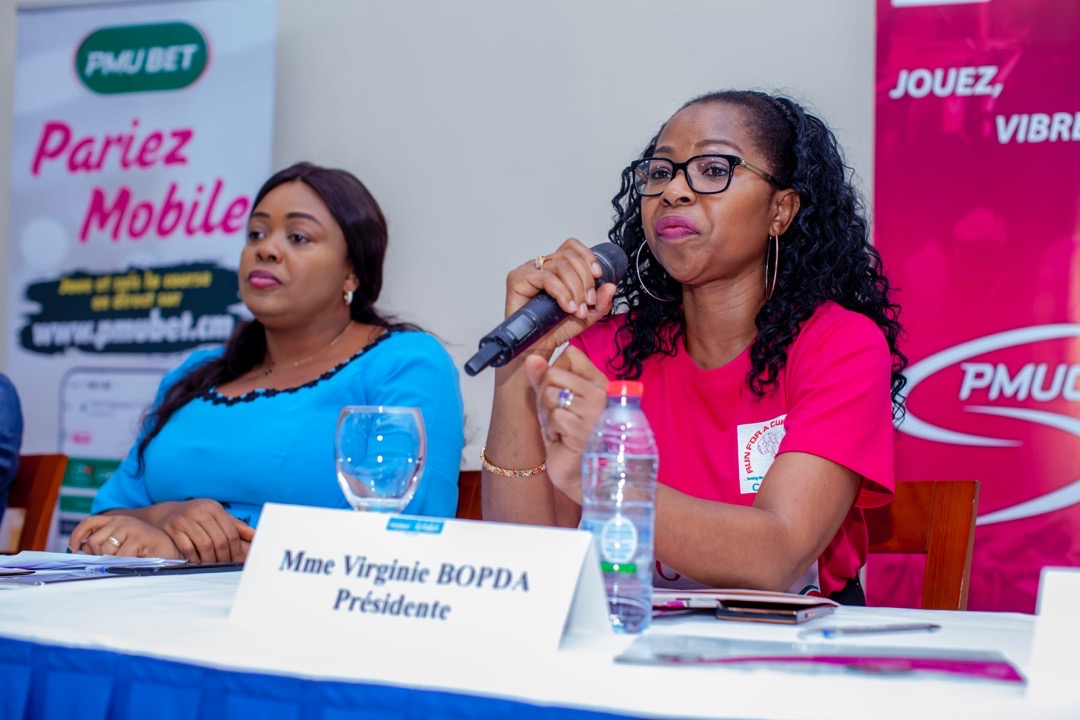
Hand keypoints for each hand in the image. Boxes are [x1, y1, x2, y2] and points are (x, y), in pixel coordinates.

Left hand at [68, 514, 182, 558]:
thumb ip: (105, 544)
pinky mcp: (139, 537)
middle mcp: (122, 520)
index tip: (73, 548)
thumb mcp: (124, 544)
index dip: (77, 534)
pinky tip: (133, 562)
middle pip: (94, 540)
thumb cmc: (147, 549)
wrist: (175, 550)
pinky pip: (120, 557)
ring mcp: (131, 527)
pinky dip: (123, 564)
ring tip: (127, 561)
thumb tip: (82, 552)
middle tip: (112, 560)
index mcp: (117, 519)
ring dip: (112, 561)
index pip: (89, 522)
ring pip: (106, 550)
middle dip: (98, 555)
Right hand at [145, 499, 255, 562]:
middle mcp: (200, 511)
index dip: (237, 550)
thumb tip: (257, 536)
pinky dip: (195, 559)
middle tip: (227, 568)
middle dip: (225, 557)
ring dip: (211, 560)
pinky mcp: (172, 528)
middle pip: (219, 540)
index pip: (231, 532)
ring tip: (214, 567)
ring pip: (205, 545)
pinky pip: (187, 548)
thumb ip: (236, 526)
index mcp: (214, 508)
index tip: (239, 562)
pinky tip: (198, 564)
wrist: (164, 513)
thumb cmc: (197, 517)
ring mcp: (185, 519)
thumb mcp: (216, 516)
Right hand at [504, 238, 617, 355]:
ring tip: (578, 309)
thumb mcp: (586, 315)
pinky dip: (562, 293)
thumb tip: (611, 285)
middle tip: (589, 302)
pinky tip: (568, 307)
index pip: (571, 247)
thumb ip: (600, 302)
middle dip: (585, 279)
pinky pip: (546, 278)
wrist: (537, 348)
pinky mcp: (517, 279)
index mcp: (555, 267)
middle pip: (569, 256)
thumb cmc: (555, 329)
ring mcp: (528, 271)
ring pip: (560, 266)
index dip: (587, 256)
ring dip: (576, 289)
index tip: (599, 275)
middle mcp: (541, 266)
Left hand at [524, 346, 608, 503]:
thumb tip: (531, 358)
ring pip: (550, 394)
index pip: (571, 355)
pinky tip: (562, 439)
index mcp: (599, 383)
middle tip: (556, 416)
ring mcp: (596, 411)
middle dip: (544, 396)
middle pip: (553, 373)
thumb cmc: (569, 439)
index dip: (553, 374)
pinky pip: (555, 416)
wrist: (581, 475)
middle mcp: (601, 393)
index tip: (561, 394)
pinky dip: (552, 430)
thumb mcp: (555, 403)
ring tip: (560, 429)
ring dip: (547, 415)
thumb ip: (544, 379)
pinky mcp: (586, 429)